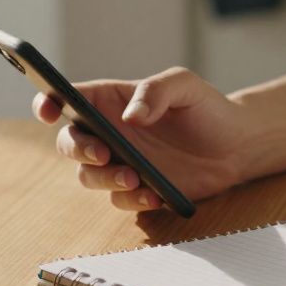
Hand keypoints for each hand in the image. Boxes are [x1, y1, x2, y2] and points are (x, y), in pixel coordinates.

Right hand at [33, 67, 252, 211]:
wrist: (236, 146)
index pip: (68, 99)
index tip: (48, 111)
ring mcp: (121, 163)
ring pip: (88, 176)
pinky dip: (131, 200)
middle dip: (77, 149)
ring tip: (134, 179)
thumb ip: (155, 91)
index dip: (48, 103)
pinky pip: (119, 200)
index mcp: (111, 100)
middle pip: (69, 142)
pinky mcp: (137, 189)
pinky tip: (154, 196)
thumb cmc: (206, 108)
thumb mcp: (185, 85)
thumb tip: (130, 116)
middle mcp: (108, 133)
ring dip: (104, 179)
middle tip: (103, 153)